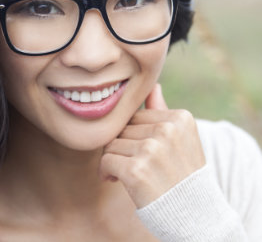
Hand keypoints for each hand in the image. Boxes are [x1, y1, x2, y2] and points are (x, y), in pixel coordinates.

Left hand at [99, 84, 205, 207]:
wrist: (195, 215)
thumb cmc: (182, 174)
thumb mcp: (181, 139)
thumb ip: (163, 110)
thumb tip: (153, 85)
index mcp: (179, 118)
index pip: (135, 116)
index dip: (133, 135)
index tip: (139, 151)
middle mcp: (168, 130)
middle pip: (122, 128)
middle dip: (122, 147)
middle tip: (134, 164)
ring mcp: (153, 149)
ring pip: (111, 143)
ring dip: (114, 160)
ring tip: (129, 173)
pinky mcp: (137, 169)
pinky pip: (106, 160)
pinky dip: (106, 172)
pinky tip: (116, 181)